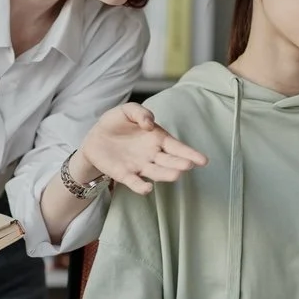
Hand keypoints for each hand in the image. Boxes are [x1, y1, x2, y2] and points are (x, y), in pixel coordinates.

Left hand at [79, 102, 207, 194]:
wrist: (95, 137)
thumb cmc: (116, 122)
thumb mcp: (127, 110)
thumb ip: (140, 113)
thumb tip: (150, 123)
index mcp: (158, 138)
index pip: (177, 147)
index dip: (190, 153)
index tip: (203, 160)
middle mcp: (152, 155)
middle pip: (170, 161)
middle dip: (179, 163)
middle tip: (188, 165)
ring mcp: (139, 166)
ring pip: (156, 172)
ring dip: (165, 175)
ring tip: (176, 175)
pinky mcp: (124, 174)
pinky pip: (134, 182)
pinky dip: (140, 186)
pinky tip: (147, 188)